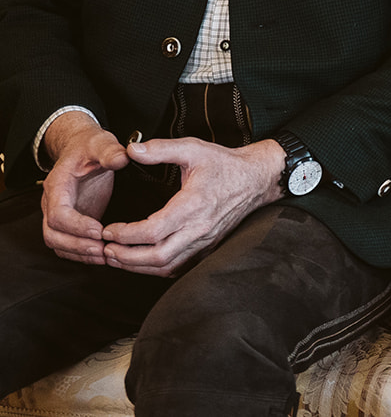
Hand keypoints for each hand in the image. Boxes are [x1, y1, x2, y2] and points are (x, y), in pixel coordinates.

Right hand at [40, 114, 128, 264]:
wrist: (82, 148)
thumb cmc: (89, 147)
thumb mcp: (101, 143)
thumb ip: (109, 150)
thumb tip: (122, 158)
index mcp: (58, 185)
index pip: (57, 214)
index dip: (76, 225)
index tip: (98, 230)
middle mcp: (53, 203)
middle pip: (53, 234)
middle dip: (77, 245)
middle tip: (103, 249)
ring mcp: (60, 214)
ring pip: (58, 243)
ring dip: (80, 253)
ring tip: (105, 255)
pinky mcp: (71, 221)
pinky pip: (68, 244)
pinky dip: (82, 254)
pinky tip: (104, 255)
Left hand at [97, 137, 283, 276]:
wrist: (257, 178)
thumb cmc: (224, 164)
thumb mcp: (194, 148)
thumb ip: (161, 149)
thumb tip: (132, 150)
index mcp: (193, 205)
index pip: (153, 230)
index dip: (125, 234)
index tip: (108, 229)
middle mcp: (200, 228)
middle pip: (157, 256)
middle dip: (126, 257)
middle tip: (106, 249)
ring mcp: (205, 241)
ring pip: (167, 266)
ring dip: (138, 266)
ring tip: (117, 256)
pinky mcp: (208, 247)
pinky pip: (178, 267)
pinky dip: (156, 268)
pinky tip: (141, 260)